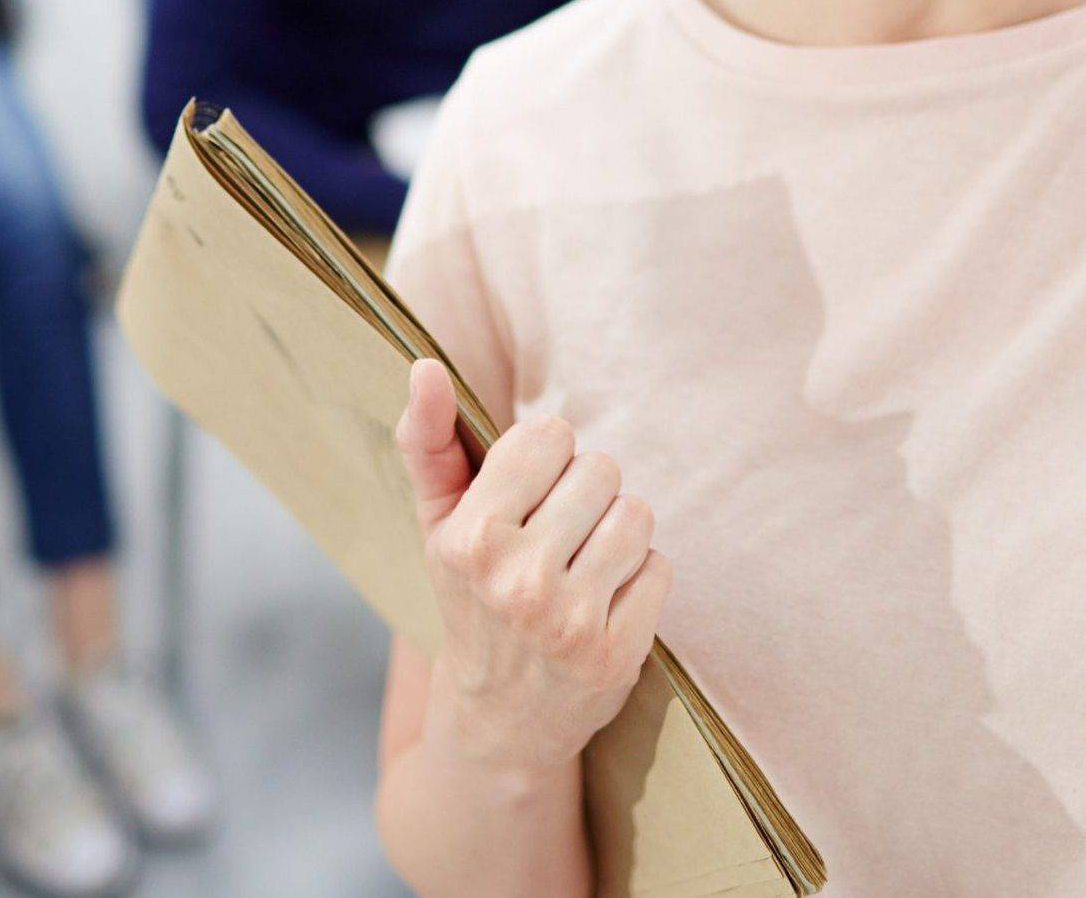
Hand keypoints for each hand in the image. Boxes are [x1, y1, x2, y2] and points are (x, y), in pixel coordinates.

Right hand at [395, 359, 671, 773]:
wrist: (498, 718)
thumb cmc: (471, 594)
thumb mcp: (438, 521)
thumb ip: (428, 438)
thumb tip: (425, 365)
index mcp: (470, 538)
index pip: (549, 435)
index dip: (548, 455)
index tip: (530, 491)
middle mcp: (518, 580)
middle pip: (600, 469)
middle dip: (585, 491)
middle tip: (559, 532)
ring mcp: (570, 622)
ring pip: (637, 512)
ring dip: (619, 529)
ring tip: (586, 558)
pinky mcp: (617, 653)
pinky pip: (660, 566)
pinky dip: (641, 575)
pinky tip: (606, 599)